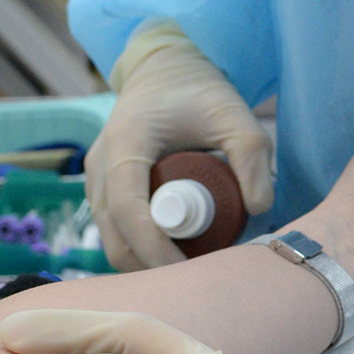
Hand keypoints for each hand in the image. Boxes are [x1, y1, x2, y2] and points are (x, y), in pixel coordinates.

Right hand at [89, 28, 272, 271]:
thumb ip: (251, 152)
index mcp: (125, 143)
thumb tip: (258, 208)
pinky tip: (176, 256)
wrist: (163, 72)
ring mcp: (95, 180)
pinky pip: (114, 232)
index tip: (188, 273)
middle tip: (197, 282)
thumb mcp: (232, 111)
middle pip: (114, 237)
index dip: (154, 249)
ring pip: (111, 240)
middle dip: (150, 267)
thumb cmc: (197, 90)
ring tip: (192, 268)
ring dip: (145, 262)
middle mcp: (100, 164)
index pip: (128, 210)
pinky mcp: (102, 190)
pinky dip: (140, 251)